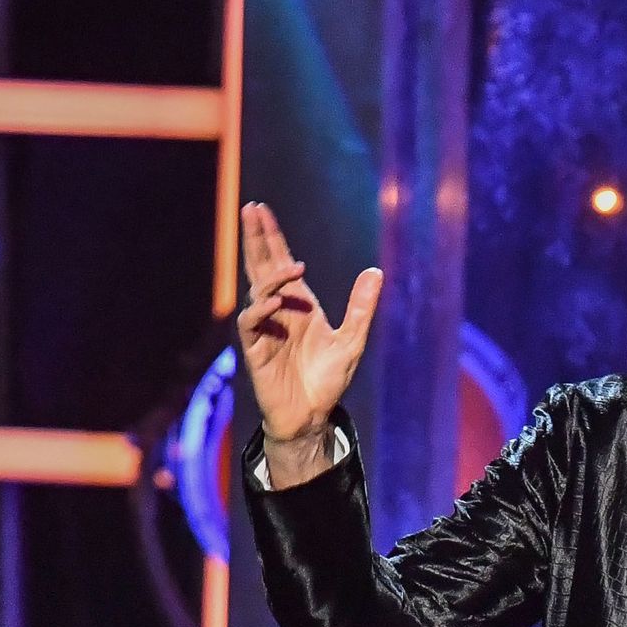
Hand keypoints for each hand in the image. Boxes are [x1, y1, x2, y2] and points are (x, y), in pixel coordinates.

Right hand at [237, 202, 382, 443]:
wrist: (313, 415)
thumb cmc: (328, 379)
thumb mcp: (352, 340)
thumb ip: (361, 306)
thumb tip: (375, 271)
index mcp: (298, 304)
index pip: (280, 263)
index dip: (271, 237)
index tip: (262, 210)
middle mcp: (278, 311)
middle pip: (261, 267)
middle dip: (257, 239)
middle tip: (252, 210)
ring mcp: (265, 328)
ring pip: (258, 291)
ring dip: (272, 276)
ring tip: (293, 266)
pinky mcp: (256, 349)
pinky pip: (252, 322)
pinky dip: (262, 309)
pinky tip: (275, 301)